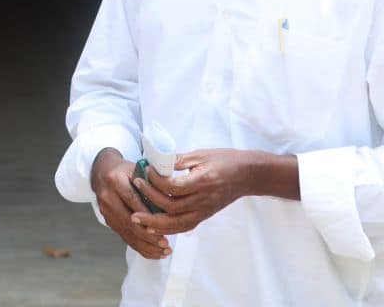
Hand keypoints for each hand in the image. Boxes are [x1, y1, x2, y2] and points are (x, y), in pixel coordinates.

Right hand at [90, 148, 169, 259]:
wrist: (102, 172)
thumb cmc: (124, 171)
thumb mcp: (137, 169)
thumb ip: (151, 183)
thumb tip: (171, 199)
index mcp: (115, 181)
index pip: (133, 200)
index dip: (148, 215)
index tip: (164, 225)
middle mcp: (108, 198)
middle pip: (129, 221)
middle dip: (149, 236)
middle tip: (166, 244)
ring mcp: (106, 212)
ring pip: (127, 233)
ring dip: (146, 245)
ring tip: (164, 252)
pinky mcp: (109, 221)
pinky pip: (125, 237)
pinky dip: (140, 247)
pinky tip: (154, 253)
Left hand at [130, 149, 252, 235]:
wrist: (247, 175)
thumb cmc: (225, 160)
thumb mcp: (202, 154)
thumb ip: (179, 160)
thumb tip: (156, 161)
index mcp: (203, 181)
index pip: (174, 187)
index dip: (157, 181)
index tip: (146, 171)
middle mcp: (203, 200)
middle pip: (172, 207)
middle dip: (150, 200)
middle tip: (136, 188)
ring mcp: (204, 211)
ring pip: (176, 224)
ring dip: (155, 223)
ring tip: (137, 219)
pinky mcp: (204, 216)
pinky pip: (184, 227)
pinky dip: (168, 229)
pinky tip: (154, 227)